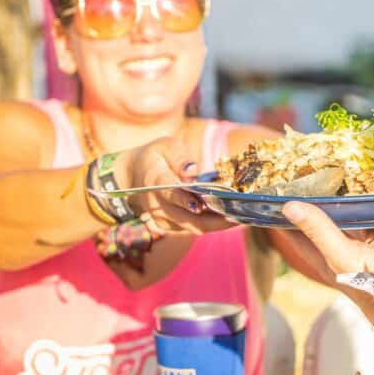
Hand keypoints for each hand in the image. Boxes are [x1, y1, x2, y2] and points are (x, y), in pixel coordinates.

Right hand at [115, 136, 229, 234]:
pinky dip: (212, 225)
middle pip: (187, 218)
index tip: (202, 204)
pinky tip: (232, 218)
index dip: (186, 200)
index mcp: (155, 181)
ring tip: (241, 217)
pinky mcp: (170, 226)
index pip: (171, 193)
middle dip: (214, 219)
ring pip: (193, 227)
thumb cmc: (154, 157)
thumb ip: (179, 157)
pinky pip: (194, 229)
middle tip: (239, 215)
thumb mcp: (165, 146)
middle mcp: (157, 204)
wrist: (132, 176)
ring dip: (217, 225)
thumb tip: (193, 171)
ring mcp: (162, 218)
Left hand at [281, 202, 373, 327]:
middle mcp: (360, 261)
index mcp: (337, 261)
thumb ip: (319, 230)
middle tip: (342, 179)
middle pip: (349, 231)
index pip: (309, 239)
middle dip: (345, 209)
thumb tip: (288, 207)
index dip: (297, 223)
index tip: (288, 198)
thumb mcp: (342, 255)